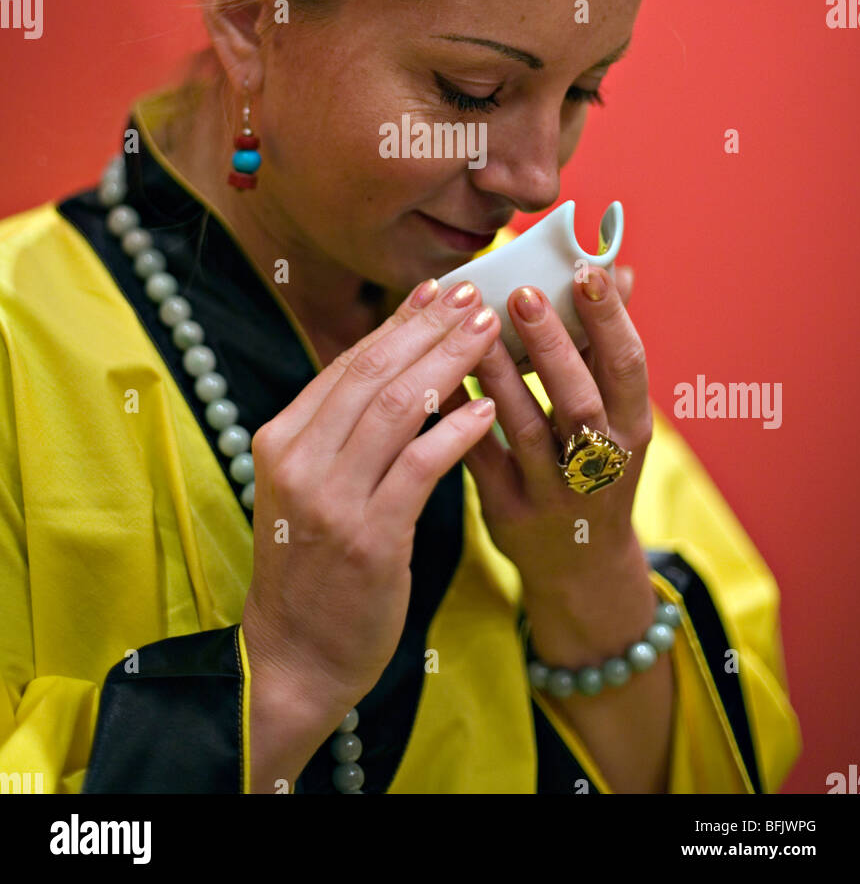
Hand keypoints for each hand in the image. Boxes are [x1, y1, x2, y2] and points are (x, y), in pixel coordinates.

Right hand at [241, 276, 502, 730]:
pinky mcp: (369, 538)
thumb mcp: (308, 485)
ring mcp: (331, 500)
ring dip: (449, 364)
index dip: (399, 322)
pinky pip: (419, 468)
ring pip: (398, 409)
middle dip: (429, 328)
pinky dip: (455, 433)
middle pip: (374, 373)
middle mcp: (299, 460)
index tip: (439, 290)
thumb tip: (396, 362)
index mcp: (282, 439)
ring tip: (489, 333)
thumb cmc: (313, 565)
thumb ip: (342, 429)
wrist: (294, 655)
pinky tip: (486, 410)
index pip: (349, 364)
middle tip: (475, 295)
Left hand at [451, 263, 654, 654]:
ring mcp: (554, 493)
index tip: (585, 270)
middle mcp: (600, 464)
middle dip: (552, 346)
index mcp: (632, 429)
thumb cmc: (595, 466)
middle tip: (522, 294)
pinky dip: (458, 415)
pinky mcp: (509, 512)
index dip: (610, 319)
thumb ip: (607, 346)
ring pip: (524, 429)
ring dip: (498, 376)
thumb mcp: (617, 415)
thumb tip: (616, 266)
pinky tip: (435, 374)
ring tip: (473, 326)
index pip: (629, 366)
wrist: (581, 568)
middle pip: (579, 400)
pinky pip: (478, 457)